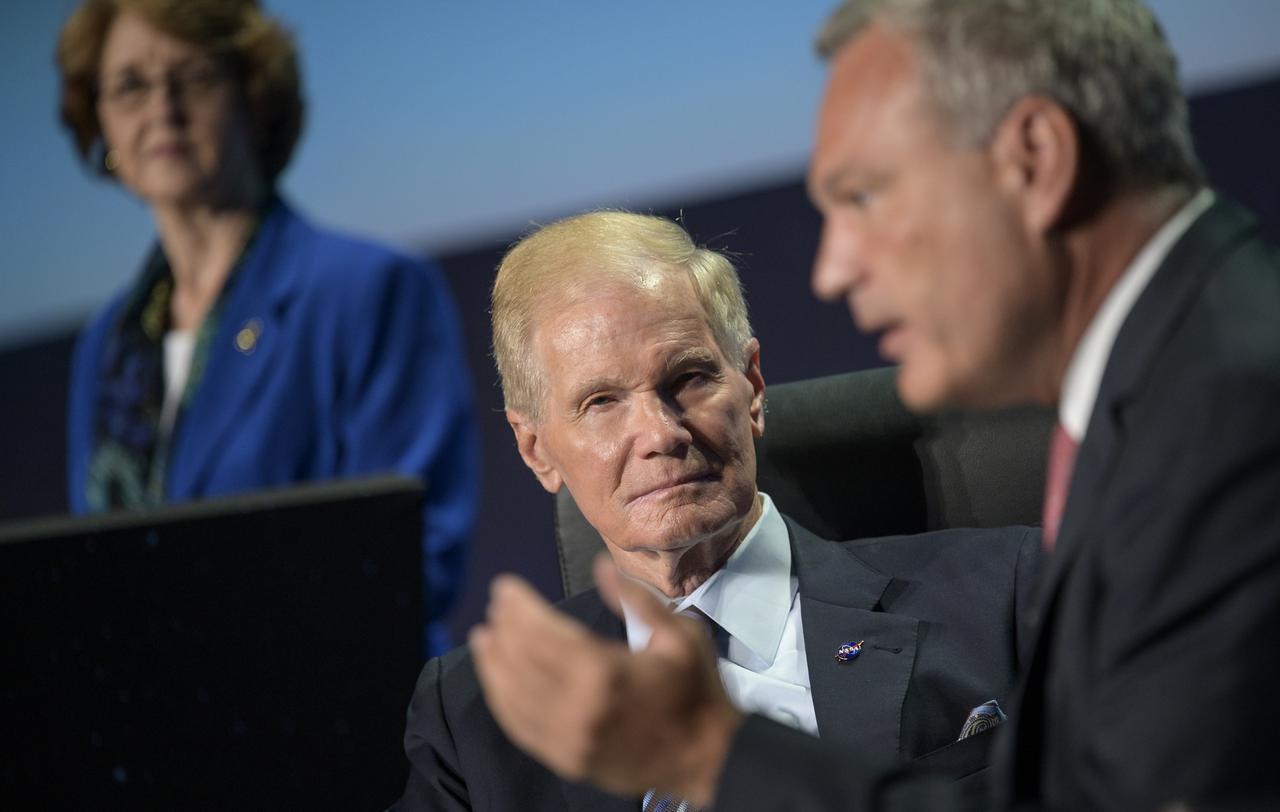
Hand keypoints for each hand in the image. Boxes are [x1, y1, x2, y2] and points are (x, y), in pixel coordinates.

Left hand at [469, 555, 742, 806]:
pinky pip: (521, 728)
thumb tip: (600, 565)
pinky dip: (502, 701)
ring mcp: (570, 738)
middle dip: (504, 628)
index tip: (504, 587)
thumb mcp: (680, 635)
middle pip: (522, 660)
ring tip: (483, 639)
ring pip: (513, 696)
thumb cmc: (696, 691)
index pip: (543, 632)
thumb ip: (635, 599)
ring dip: (492, 664)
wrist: (708, 757)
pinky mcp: (567, 759)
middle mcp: (579, 707)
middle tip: (496, 607)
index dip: (518, 606)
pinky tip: (497, 682)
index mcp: (606, 672)